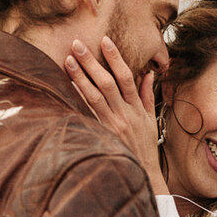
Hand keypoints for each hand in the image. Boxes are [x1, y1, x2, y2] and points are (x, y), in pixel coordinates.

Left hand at [65, 36, 168, 195]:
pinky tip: (65, 89)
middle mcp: (124, 115)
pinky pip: (87, 115)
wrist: (142, 175)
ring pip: (94, 97)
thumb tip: (148, 74)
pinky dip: (77, 101)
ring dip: (80, 78)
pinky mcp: (102, 137)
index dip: (115, 58)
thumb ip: (146, 96)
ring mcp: (112, 126)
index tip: (104, 41)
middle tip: (77, 44)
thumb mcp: (150, 121)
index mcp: (137, 109)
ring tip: (68, 61)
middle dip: (91, 62)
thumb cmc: (146, 147)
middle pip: (106, 83)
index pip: (126, 77)